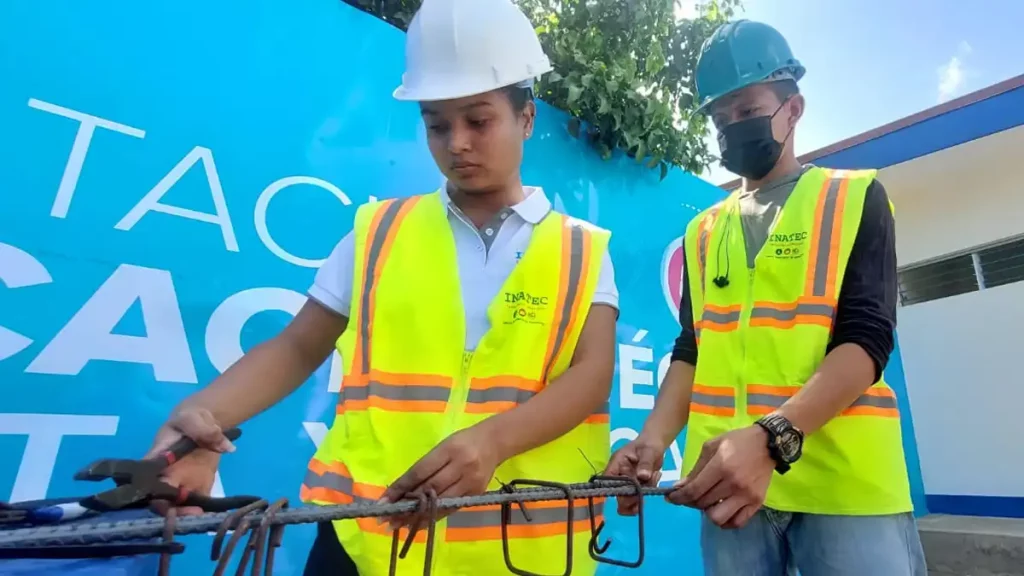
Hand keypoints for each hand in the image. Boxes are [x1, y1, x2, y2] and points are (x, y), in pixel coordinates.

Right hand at [144, 408, 235, 515]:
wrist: (204, 423)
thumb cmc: (189, 420)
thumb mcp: (194, 419)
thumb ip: (205, 430)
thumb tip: (225, 446)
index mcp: (156, 459)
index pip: (147, 481)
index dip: (152, 493)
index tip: (165, 500)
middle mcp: (165, 476)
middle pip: (160, 499)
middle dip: (170, 510)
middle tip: (189, 511)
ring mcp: (181, 483)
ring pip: (177, 506)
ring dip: (185, 514)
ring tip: (199, 515)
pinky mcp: (197, 486)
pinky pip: (198, 502)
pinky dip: (203, 510)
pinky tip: (211, 515)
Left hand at [380, 426, 499, 528]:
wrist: (495, 442)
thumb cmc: (462, 441)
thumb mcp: (442, 446)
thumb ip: (425, 467)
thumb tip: (400, 491)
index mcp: (449, 450)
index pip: (420, 472)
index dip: (400, 489)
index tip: (383, 502)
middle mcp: (461, 466)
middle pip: (429, 490)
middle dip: (406, 506)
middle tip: (387, 519)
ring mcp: (470, 482)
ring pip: (440, 503)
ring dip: (418, 516)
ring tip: (399, 525)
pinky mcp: (476, 494)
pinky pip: (452, 508)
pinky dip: (434, 517)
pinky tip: (420, 524)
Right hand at [604, 435, 664, 515]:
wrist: (656, 445)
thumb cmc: (648, 444)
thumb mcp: (648, 451)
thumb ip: (645, 463)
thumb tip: (643, 476)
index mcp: (616, 464)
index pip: (608, 480)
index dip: (615, 489)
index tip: (630, 492)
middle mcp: (619, 476)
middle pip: (619, 495)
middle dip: (633, 497)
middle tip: (646, 488)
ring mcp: (628, 483)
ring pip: (630, 499)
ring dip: (643, 494)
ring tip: (654, 477)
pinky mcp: (636, 487)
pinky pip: (640, 496)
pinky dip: (649, 490)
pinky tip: (656, 476)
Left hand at [666, 425, 774, 528]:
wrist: (768, 444)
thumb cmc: (737, 441)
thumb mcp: (711, 446)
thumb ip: (696, 469)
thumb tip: (680, 487)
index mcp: (721, 466)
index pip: (694, 490)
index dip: (679, 497)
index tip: (671, 498)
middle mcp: (734, 484)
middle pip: (703, 504)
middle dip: (691, 502)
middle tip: (690, 496)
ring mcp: (747, 495)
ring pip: (719, 518)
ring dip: (708, 512)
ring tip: (708, 502)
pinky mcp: (757, 503)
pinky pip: (738, 522)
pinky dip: (726, 521)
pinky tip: (721, 511)